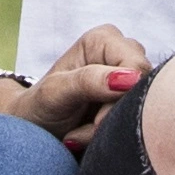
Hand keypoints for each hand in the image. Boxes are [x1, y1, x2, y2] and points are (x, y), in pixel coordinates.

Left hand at [0, 21, 150, 150]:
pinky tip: (90, 135)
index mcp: (103, 39)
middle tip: (83, 131)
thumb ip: (88, 81)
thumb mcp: (55, 93)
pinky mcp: (131, 99)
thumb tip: (132, 77)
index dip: (122, 97)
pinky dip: (113, 134)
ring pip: (141, 107)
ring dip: (111, 129)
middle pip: (143, 88)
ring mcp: (129, 77)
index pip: (136, 67)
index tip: (96, 121)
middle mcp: (121, 51)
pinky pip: (137, 120)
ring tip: (80, 134)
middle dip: (114, 117)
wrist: (31, 130)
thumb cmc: (38, 106)